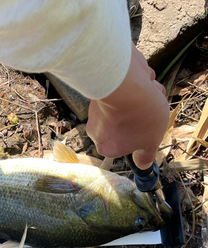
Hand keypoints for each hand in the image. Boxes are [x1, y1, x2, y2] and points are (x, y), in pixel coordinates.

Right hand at [86, 43, 168, 169]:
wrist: (125, 82)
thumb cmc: (139, 115)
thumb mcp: (150, 141)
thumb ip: (146, 155)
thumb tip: (142, 166)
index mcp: (107, 147)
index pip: (123, 146)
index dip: (139, 138)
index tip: (148, 131)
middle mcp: (96, 130)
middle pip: (125, 124)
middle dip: (142, 115)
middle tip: (152, 109)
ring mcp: (96, 108)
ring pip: (126, 105)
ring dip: (143, 98)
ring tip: (149, 92)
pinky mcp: (100, 88)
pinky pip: (123, 89)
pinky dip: (136, 85)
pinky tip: (142, 81)